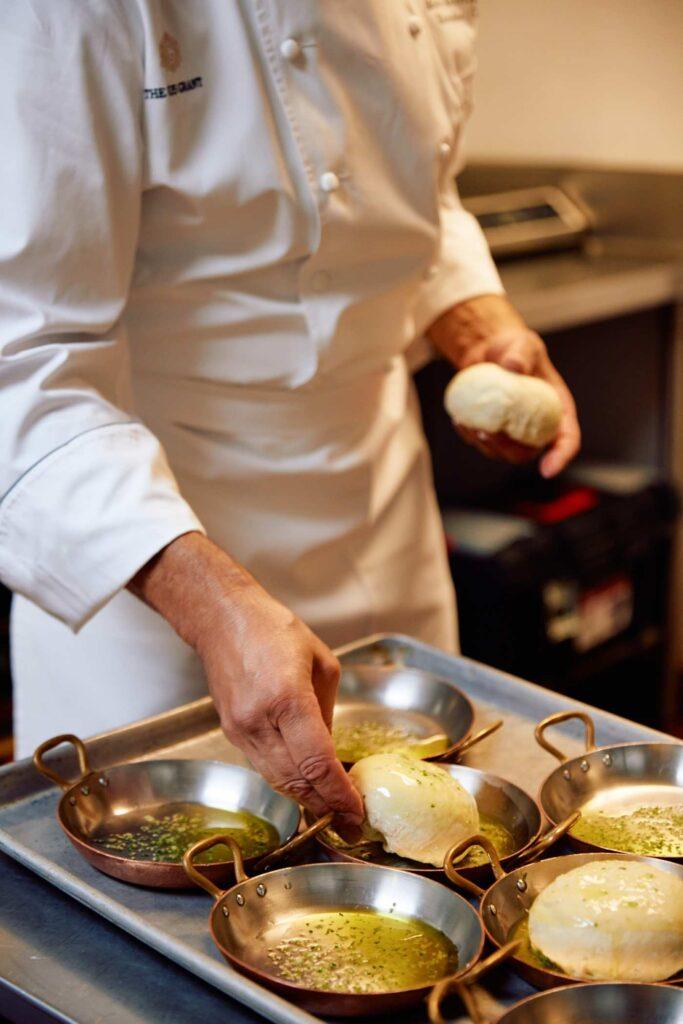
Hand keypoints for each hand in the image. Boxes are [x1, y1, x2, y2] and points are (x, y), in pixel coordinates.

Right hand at [129, 533, 363, 824]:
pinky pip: (264, 767)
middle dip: (326, 804)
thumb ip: (328, 711)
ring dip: (306, 799)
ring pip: (278, 781)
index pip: (317, 762)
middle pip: (297, 780)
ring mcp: (241, 730)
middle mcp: (260, 720)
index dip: (339, 793)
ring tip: (332, 809)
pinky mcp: (231, 733)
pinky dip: (287, 780)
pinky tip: (306, 784)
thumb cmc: (274, 631)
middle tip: (350, 819)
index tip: (356, 810)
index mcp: (288, 698)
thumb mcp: (321, 662)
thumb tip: (330, 750)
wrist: (222, 621)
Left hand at [427, 294, 579, 476]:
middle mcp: (538, 426)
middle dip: (508, 450)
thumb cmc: (515, 348)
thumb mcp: (523, 344)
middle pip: (529, 453)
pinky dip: (470, 436)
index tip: (547, 470)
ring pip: (503, 453)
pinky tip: (459, 419)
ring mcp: (514, 432)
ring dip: (485, 444)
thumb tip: (513, 368)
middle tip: (488, 432)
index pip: (567, 439)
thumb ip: (521, 354)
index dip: (560, 457)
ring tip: (469, 422)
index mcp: (557, 410)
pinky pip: (482, 444)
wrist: (489, 351)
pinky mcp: (493, 431)